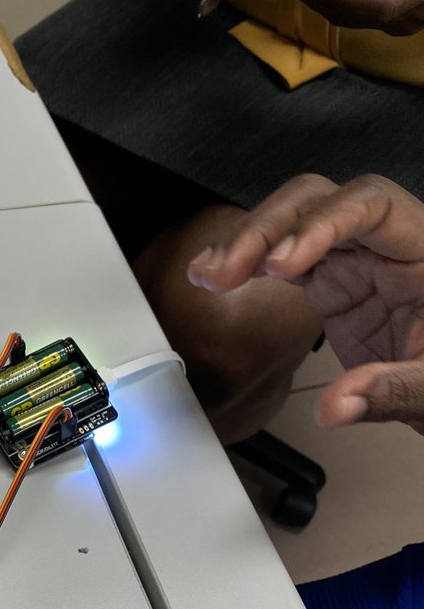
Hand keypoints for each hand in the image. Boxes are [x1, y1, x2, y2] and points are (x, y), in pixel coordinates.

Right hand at [187, 174, 423, 432]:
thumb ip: (390, 391)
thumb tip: (336, 406)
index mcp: (423, 251)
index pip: (372, 206)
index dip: (322, 224)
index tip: (282, 264)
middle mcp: (386, 243)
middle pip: (318, 202)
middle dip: (266, 229)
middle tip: (227, 269)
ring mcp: (356, 259)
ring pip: (293, 221)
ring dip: (246, 241)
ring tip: (206, 273)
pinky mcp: (333, 281)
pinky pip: (285, 256)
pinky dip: (248, 262)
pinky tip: (217, 275)